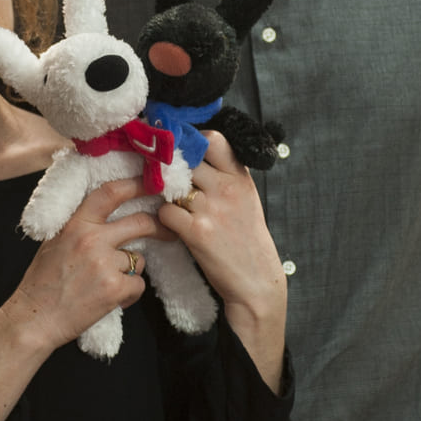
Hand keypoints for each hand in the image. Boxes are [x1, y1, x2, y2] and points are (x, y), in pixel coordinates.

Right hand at [0, 177, 172, 355]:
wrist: (35, 318)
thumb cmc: (42, 282)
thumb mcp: (55, 242)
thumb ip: (80, 225)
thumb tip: (108, 212)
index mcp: (75, 224)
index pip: (111, 193)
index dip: (136, 185)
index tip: (153, 185)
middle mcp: (92, 240)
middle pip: (140, 222)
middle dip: (159, 226)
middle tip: (168, 230)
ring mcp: (104, 264)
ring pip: (138, 259)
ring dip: (129, 270)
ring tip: (106, 283)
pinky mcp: (114, 288)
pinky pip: (138, 284)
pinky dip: (129, 293)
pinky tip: (110, 299)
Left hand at [159, 132, 286, 389]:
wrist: (256, 280)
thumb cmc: (247, 239)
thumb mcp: (247, 198)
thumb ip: (225, 175)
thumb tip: (193, 153)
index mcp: (240, 177)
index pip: (211, 140)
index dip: (192, 142)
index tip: (183, 152)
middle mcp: (226, 188)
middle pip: (185, 160)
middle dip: (173, 170)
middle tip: (167, 179)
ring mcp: (211, 209)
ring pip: (170, 186)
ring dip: (166, 196)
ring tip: (175, 208)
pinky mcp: (197, 232)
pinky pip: (165, 212)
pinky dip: (164, 219)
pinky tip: (174, 227)